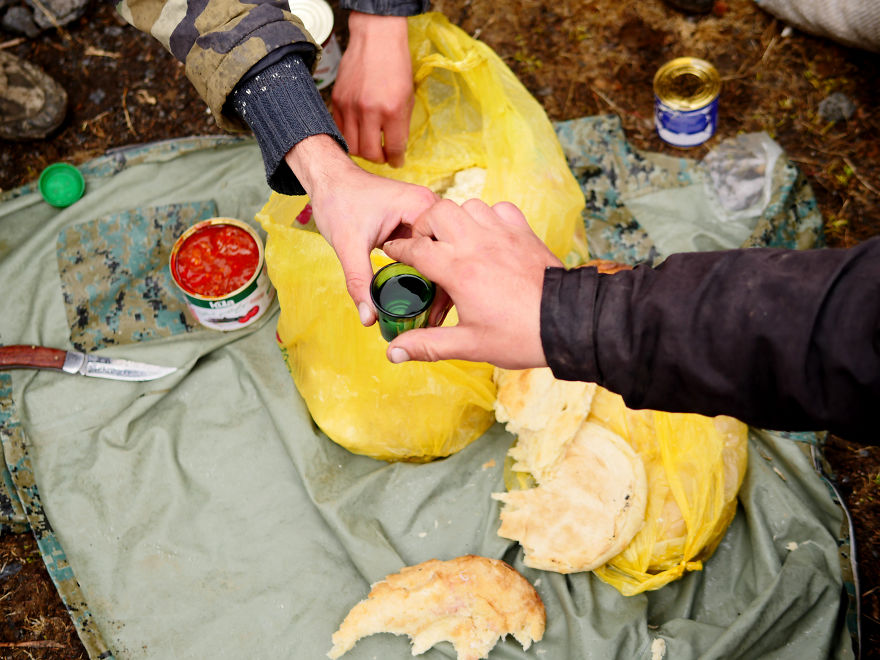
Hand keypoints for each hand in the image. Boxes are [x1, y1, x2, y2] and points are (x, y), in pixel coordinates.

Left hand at [284, 135, 437, 325]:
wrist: (328, 178)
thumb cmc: (337, 200)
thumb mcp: (348, 245)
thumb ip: (359, 281)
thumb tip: (368, 317)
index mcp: (422, 205)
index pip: (446, 250)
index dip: (442, 284)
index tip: (435, 314)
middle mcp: (430, 206)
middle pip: (449, 252)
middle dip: (444, 285)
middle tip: (435, 319)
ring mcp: (425, 213)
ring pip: (441, 252)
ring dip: (437, 278)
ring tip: (432, 312)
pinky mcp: (416, 221)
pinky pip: (429, 249)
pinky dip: (425, 269)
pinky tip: (422, 294)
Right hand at [331, 12, 412, 167]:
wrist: (375, 38)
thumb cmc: (396, 65)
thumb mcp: (408, 96)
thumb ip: (401, 124)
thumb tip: (396, 147)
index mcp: (393, 110)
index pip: (394, 149)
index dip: (397, 160)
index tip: (397, 162)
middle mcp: (369, 111)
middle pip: (370, 154)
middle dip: (379, 159)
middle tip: (383, 154)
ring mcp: (350, 106)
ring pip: (352, 146)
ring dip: (362, 151)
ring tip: (370, 145)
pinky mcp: (337, 100)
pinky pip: (339, 129)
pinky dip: (348, 135)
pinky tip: (357, 131)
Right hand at [381, 199, 563, 368]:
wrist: (566, 323)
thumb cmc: (519, 336)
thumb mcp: (469, 345)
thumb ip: (428, 345)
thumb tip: (394, 353)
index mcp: (459, 270)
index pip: (416, 249)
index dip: (398, 249)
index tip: (391, 251)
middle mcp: (477, 244)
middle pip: (437, 212)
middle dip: (425, 226)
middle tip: (426, 246)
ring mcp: (502, 234)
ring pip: (468, 206)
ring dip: (457, 219)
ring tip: (456, 241)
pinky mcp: (523, 232)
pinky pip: (500, 208)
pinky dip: (489, 216)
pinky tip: (488, 236)